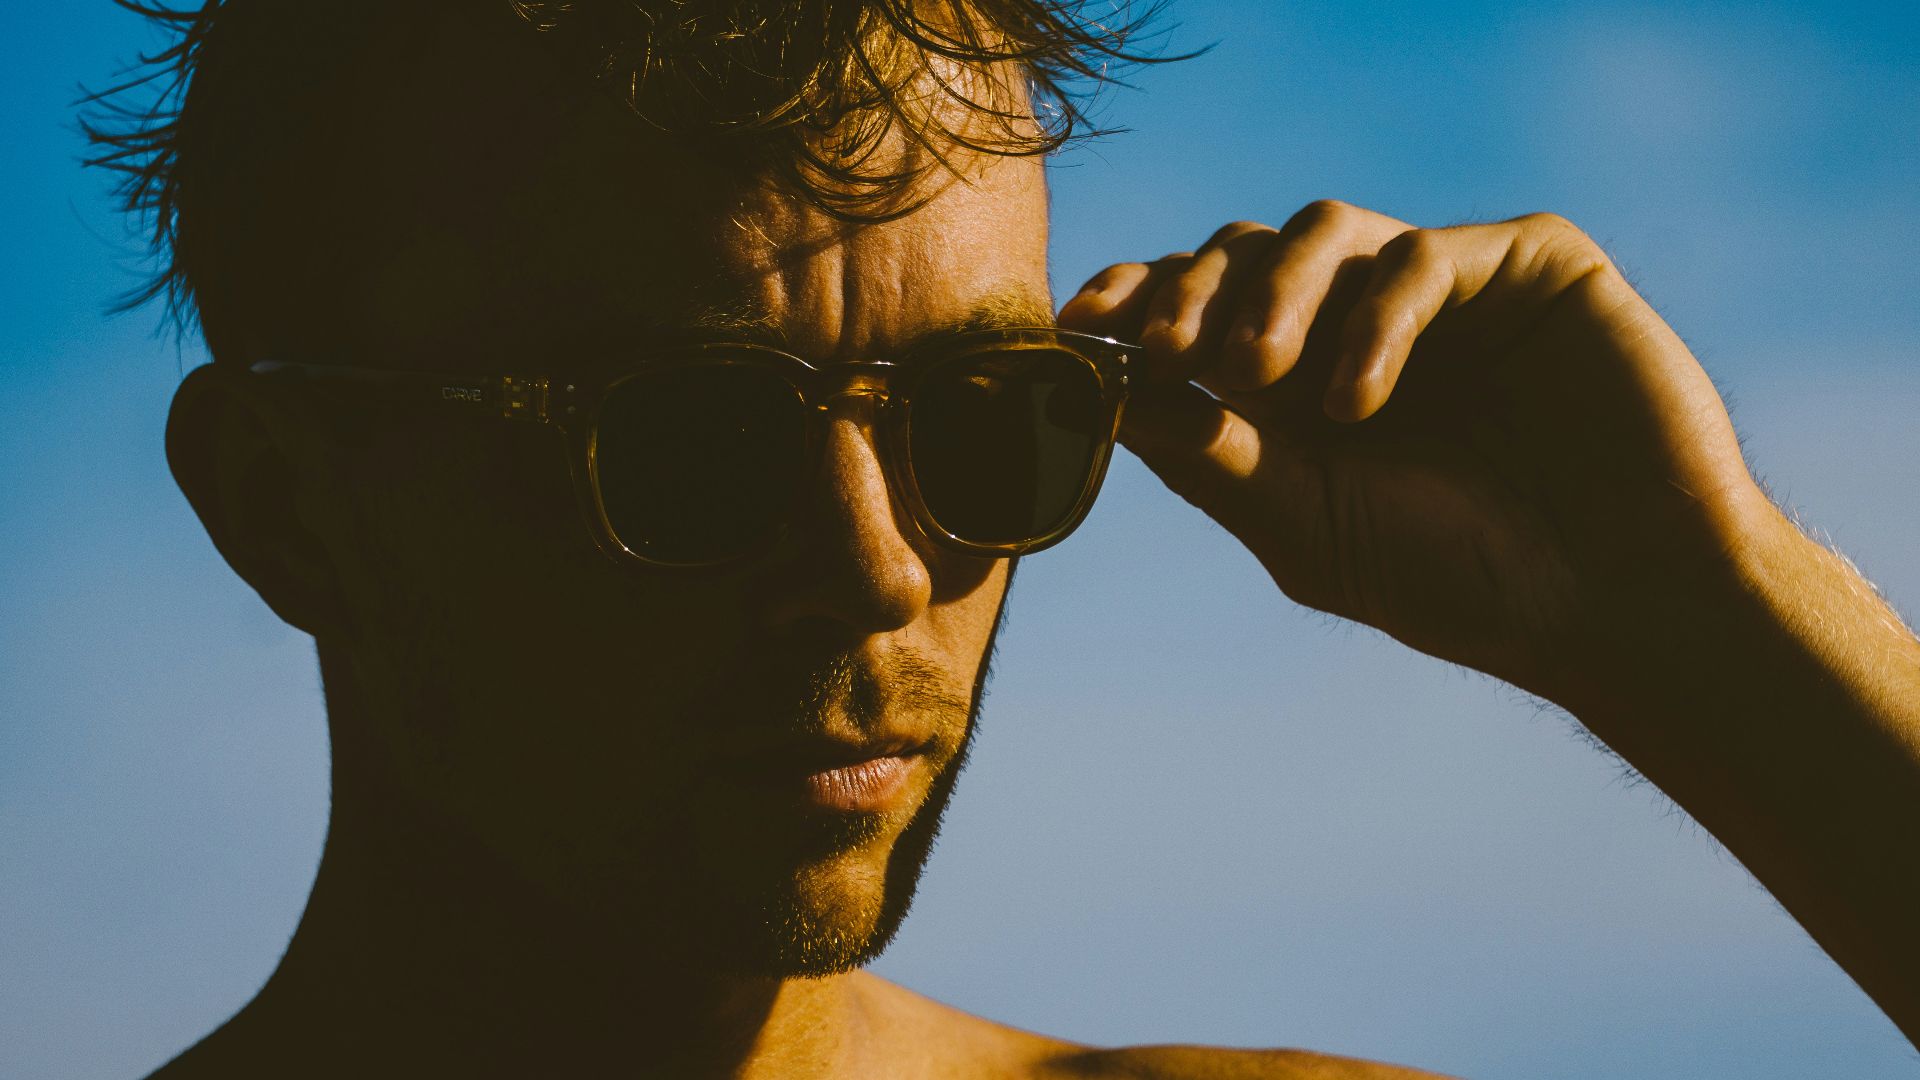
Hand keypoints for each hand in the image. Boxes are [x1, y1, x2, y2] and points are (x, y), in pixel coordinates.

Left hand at [1057, 201, 1768, 702]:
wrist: (1620, 603)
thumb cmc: (1463, 577)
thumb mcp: (1305, 525)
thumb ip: (1208, 458)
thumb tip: (1102, 397)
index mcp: (1297, 379)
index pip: (1194, 308)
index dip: (1133, 301)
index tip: (1080, 326)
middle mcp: (1358, 321)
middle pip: (1239, 250)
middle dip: (1192, 294)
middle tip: (1174, 354)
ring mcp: (1441, 287)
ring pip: (1320, 230)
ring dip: (1271, 292)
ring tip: (1258, 377)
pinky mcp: (1525, 264)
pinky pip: (1419, 256)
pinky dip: (1372, 322)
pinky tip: (1356, 403)